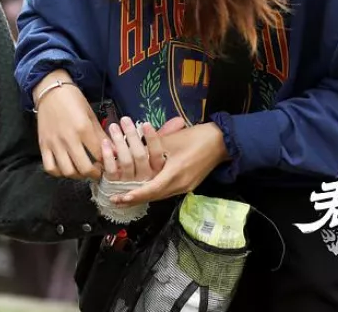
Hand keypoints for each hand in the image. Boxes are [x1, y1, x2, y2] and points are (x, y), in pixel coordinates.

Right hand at [35, 73, 108, 178]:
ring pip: (67, 171)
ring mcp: (54, 143)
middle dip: (94, 174)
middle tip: (98, 172)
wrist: (50, 91)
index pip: (99, 154)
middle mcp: (68, 138)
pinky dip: (59, 172)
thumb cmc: (73, 100)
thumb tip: (114, 151)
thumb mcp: (91, 115)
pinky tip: (65, 167)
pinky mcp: (43, 145)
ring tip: (82, 171)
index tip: (109, 163)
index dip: (107, 162)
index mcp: (83, 128)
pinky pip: (50, 167)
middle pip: (84, 167)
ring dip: (78, 175)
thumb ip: (101, 135)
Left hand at [110, 122, 229, 206]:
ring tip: (126, 198)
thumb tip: (130, 151)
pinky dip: (154, 192)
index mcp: (175, 173)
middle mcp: (180, 185)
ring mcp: (185, 187)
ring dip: (143, 197)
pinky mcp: (188, 185)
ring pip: (160, 195)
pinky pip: (167, 191)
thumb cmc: (195, 137)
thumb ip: (150, 148)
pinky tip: (144, 191)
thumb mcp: (170, 140)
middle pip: (154, 196)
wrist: (221, 142)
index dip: (135, 194)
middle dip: (135, 199)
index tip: (120, 198)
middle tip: (115, 201)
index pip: (151, 189)